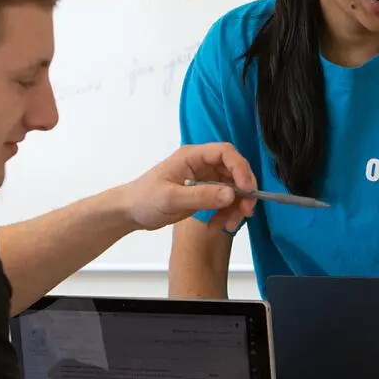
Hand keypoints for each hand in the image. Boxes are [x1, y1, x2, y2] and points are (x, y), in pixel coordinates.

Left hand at [121, 142, 256, 231]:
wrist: (131, 212)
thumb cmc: (144, 198)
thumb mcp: (172, 198)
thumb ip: (201, 196)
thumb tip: (232, 194)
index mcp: (192, 156)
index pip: (225, 153)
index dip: (240, 169)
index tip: (247, 190)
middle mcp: (201, 165)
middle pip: (234, 172)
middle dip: (243, 192)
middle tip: (246, 212)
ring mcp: (204, 180)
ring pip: (232, 189)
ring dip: (235, 207)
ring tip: (227, 225)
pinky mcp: (204, 194)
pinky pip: (224, 202)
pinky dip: (226, 214)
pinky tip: (217, 226)